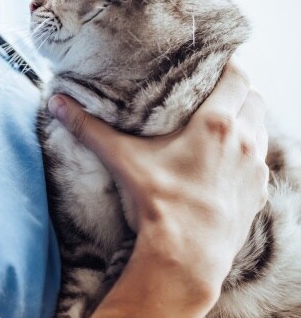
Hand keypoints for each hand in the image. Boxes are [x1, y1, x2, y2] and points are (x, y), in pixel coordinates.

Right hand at [48, 60, 268, 297]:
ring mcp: (255, 169)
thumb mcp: (122, 159)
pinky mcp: (259, 193)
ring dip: (246, 121)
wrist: (187, 254)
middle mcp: (243, 141)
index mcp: (215, 124)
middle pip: (253, 99)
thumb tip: (57, 103)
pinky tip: (227, 162)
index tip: (215, 63)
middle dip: (237, 92)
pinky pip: (260, 162)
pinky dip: (248, 153)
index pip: (237, 77)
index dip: (229, 65)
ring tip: (221, 124)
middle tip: (212, 92)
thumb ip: (89, 128)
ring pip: (260, 129)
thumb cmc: (158, 202)